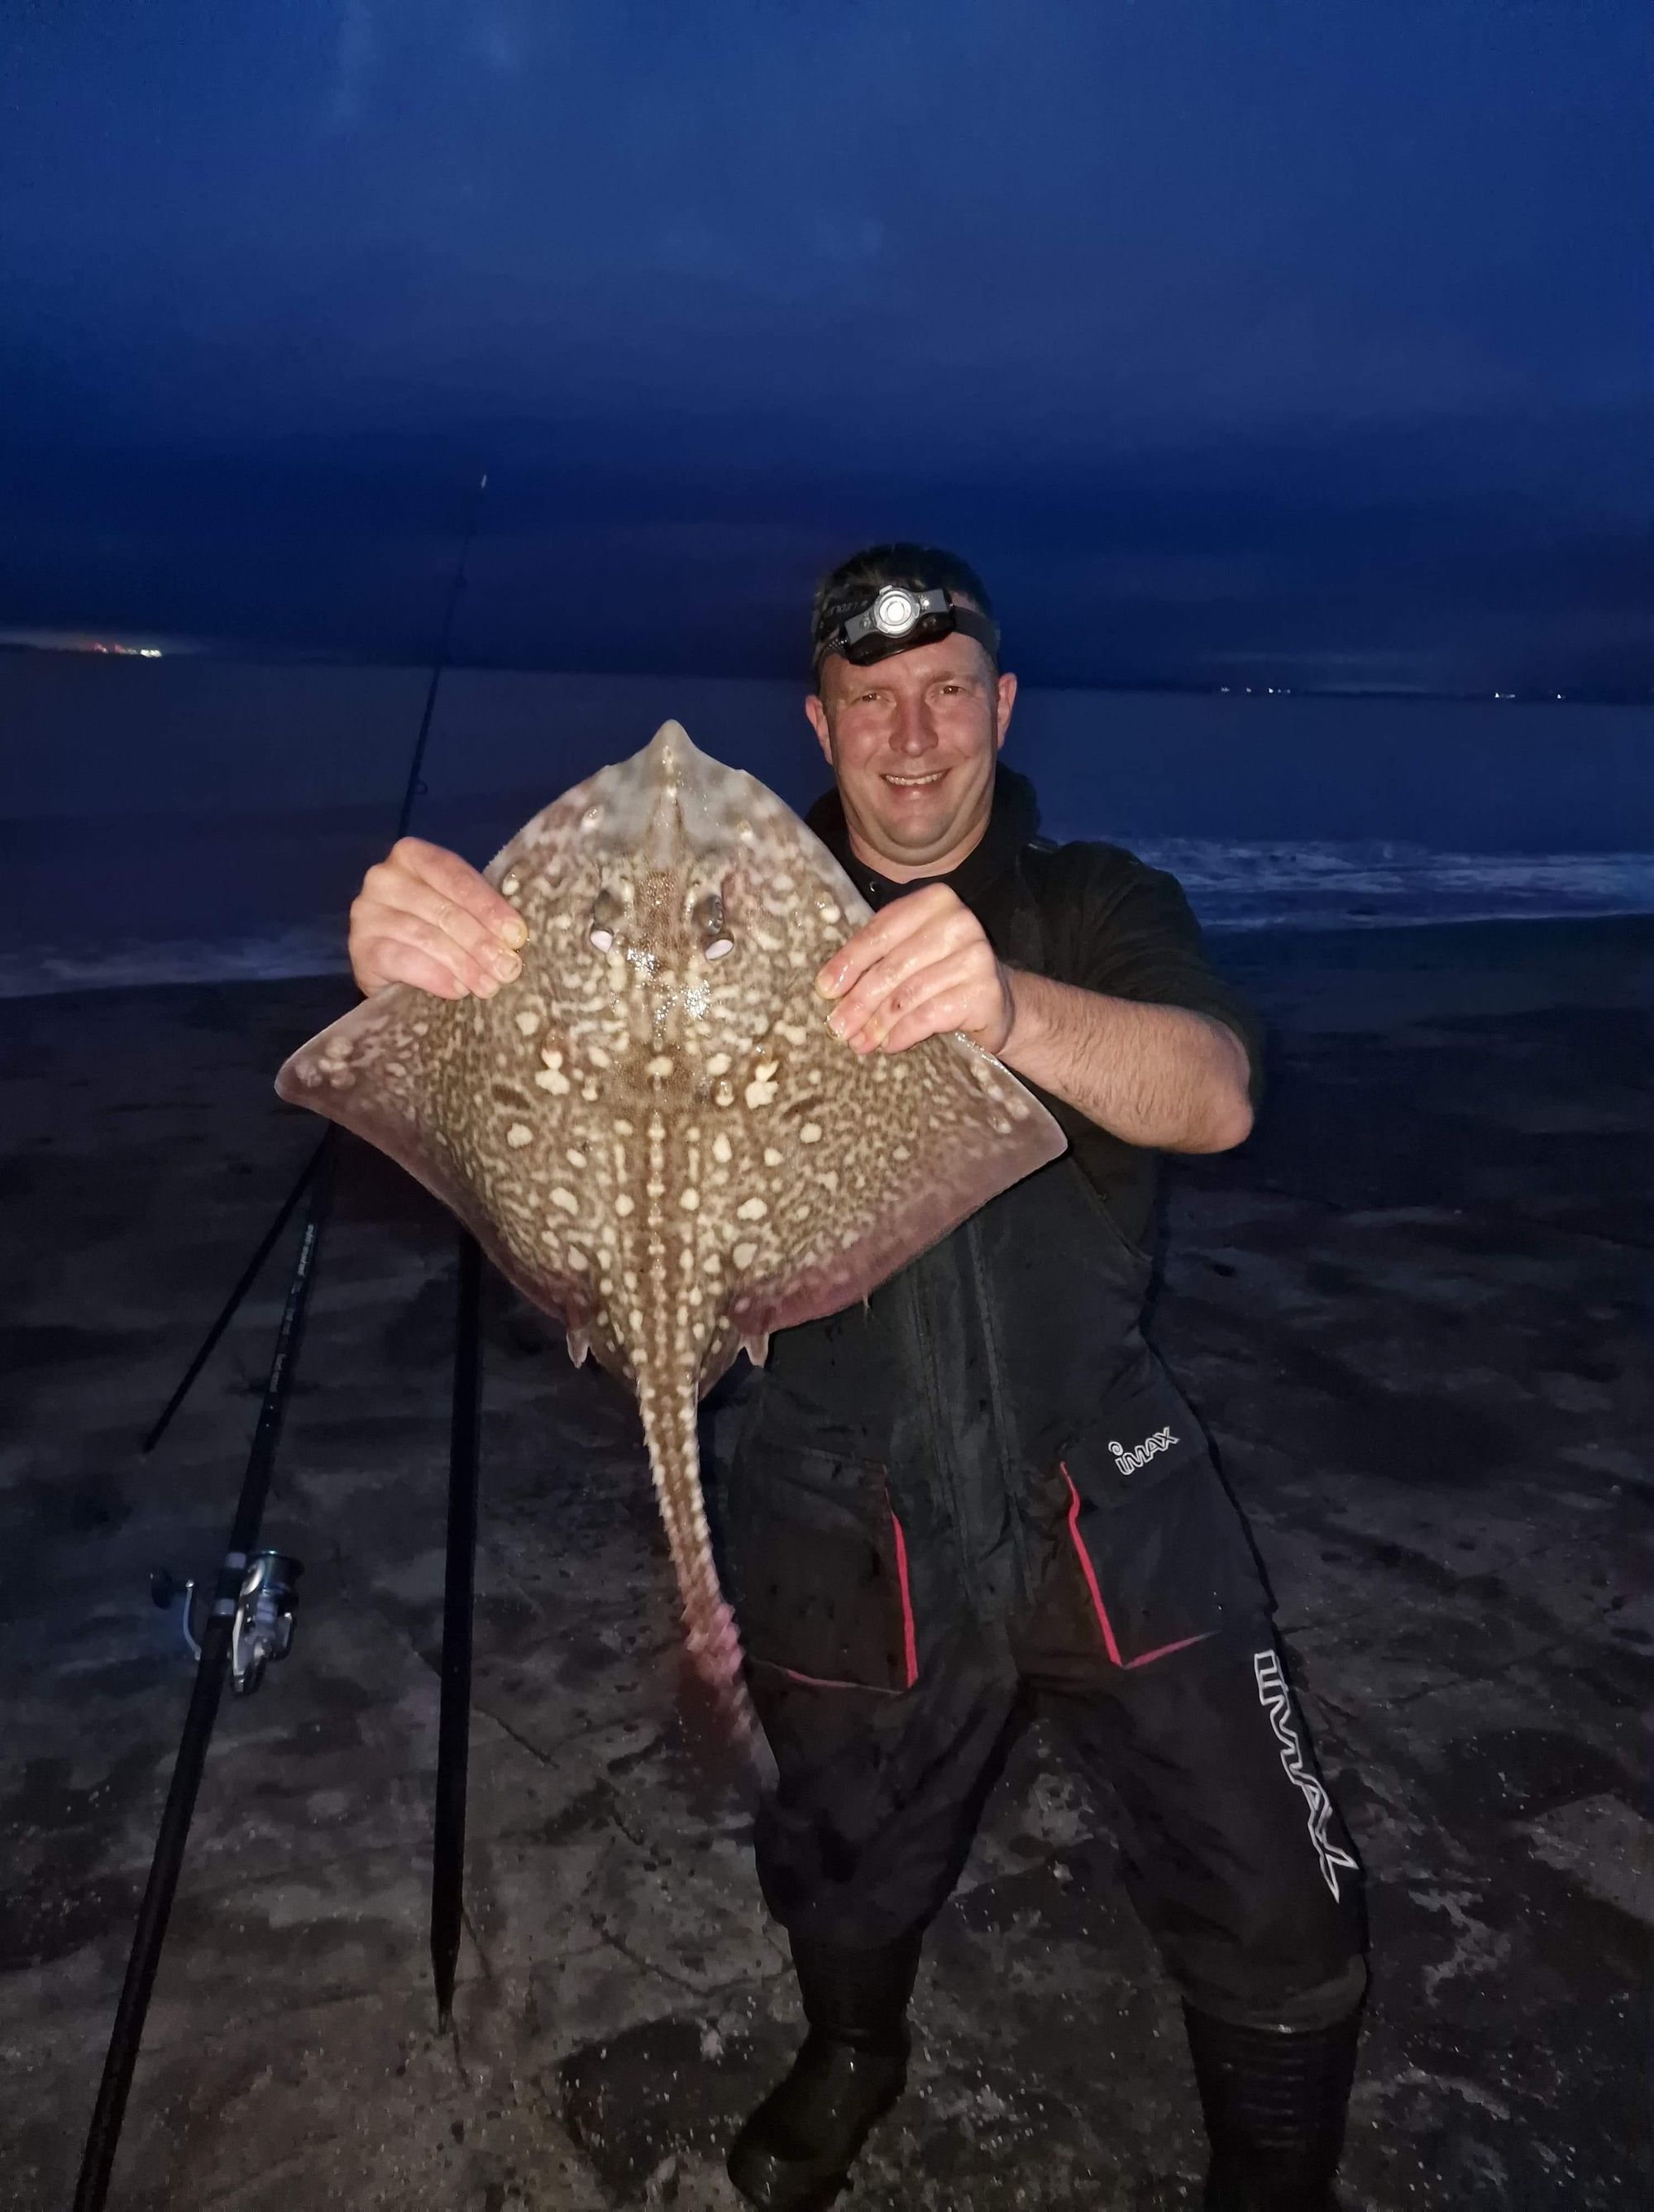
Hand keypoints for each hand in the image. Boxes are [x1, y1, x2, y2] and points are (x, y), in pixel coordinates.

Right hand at [347, 837, 527, 998]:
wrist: (390, 968)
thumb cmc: (433, 930)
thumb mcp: (458, 910)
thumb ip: (481, 913)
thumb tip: (516, 937)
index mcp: (413, 855)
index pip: (456, 878)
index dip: (489, 908)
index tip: (517, 935)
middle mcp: (384, 876)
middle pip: (444, 910)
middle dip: (482, 942)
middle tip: (508, 969)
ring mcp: (367, 912)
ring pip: (426, 937)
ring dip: (464, 964)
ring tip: (489, 986)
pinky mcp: (360, 947)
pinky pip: (402, 960)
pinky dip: (435, 976)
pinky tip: (457, 990)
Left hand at [815, 883, 1015, 1056]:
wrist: (999, 1002)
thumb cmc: (943, 974)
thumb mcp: (910, 954)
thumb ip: (878, 957)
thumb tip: (829, 987)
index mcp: (935, 901)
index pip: (881, 931)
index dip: (848, 962)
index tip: (824, 990)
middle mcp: (959, 922)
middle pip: (893, 965)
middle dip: (859, 1000)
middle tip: (837, 1027)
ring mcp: (976, 956)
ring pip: (908, 994)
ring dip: (877, 1023)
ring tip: (858, 1042)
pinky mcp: (984, 992)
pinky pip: (930, 1015)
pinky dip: (903, 1033)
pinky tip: (889, 1045)